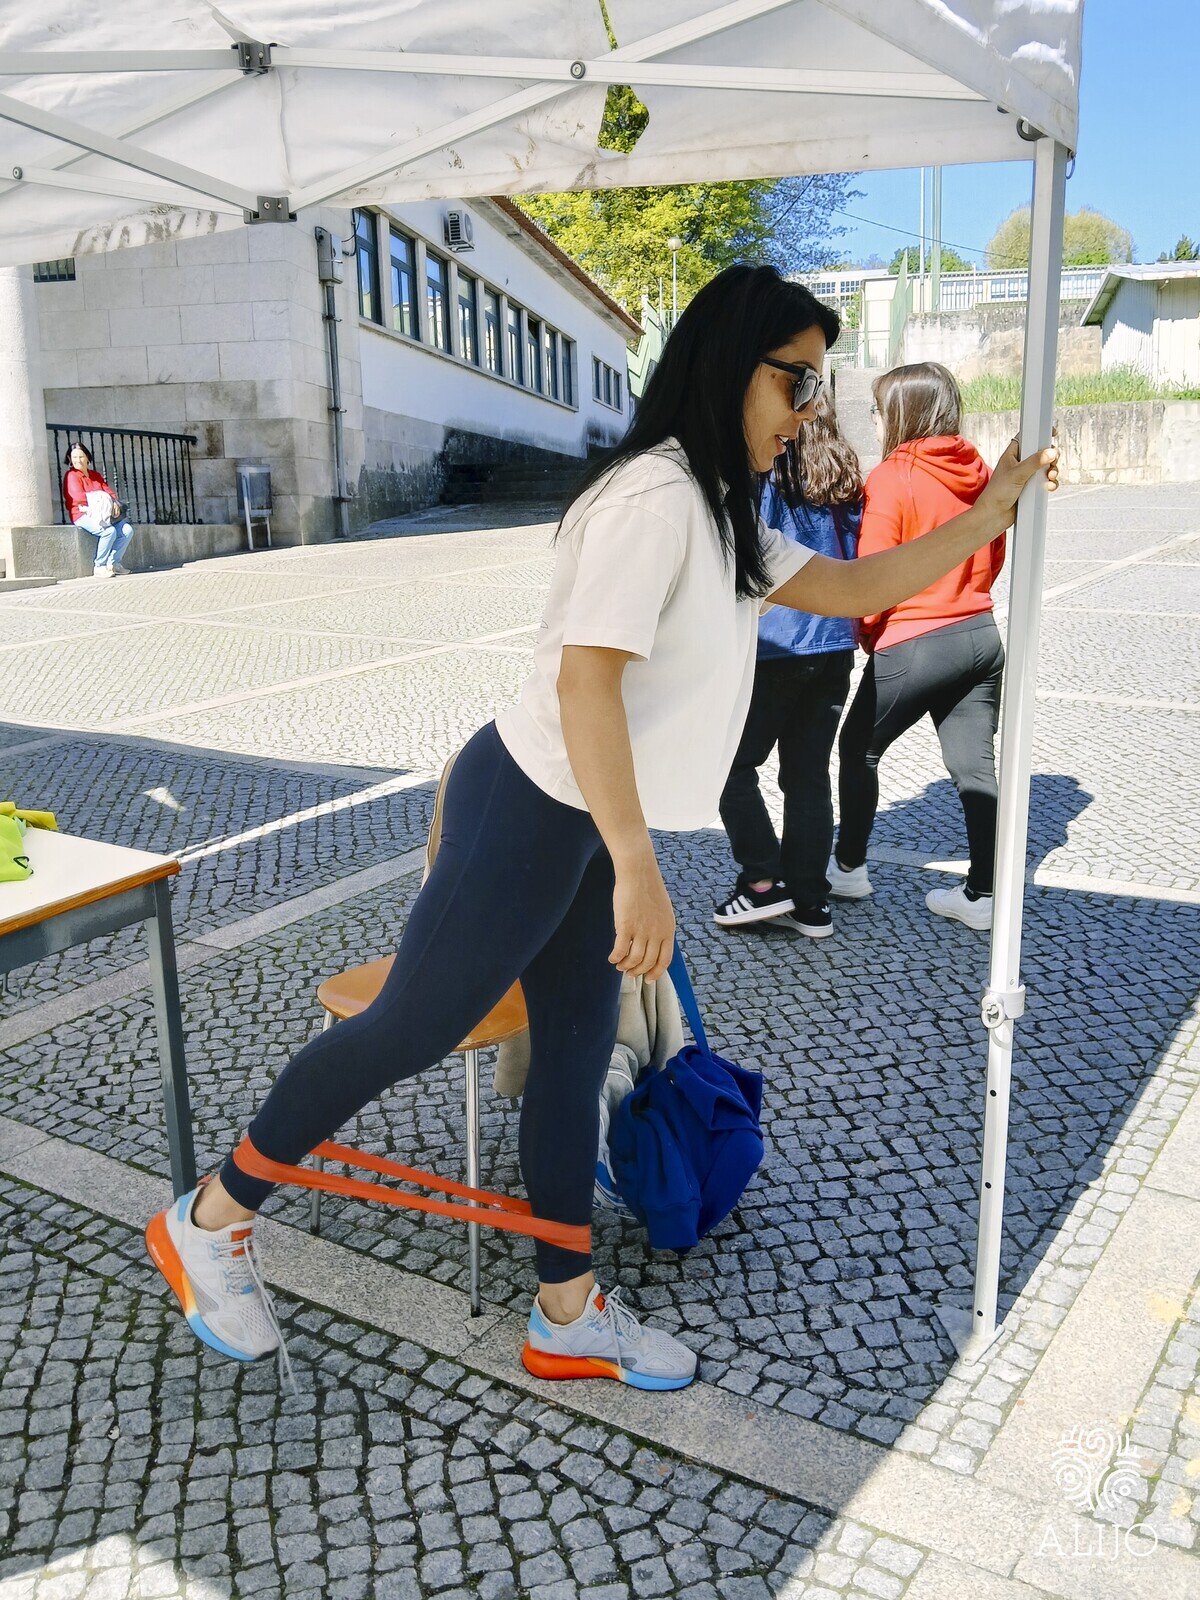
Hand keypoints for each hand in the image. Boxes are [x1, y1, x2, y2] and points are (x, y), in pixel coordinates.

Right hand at [610, 854, 675, 980]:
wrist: (638, 872)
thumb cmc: (648, 889)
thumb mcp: (663, 911)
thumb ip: (660, 928)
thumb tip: (652, 945)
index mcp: (668, 929)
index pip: (664, 960)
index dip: (656, 972)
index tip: (649, 979)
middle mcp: (657, 932)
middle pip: (648, 962)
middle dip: (638, 971)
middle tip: (630, 973)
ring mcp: (642, 930)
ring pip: (633, 959)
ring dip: (625, 966)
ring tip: (620, 966)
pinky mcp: (626, 926)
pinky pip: (620, 950)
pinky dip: (615, 957)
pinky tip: (612, 958)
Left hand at [977, 438, 1058, 530]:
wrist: (994, 516)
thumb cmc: (997, 494)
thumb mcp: (1016, 474)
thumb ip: (1034, 462)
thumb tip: (1050, 452)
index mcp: (1012, 455)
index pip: (1027, 438)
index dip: (1039, 434)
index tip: (1052, 433)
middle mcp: (1020, 464)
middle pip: (1042, 452)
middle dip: (1051, 456)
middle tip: (1053, 461)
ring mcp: (1027, 476)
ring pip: (1046, 468)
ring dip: (1052, 471)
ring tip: (1050, 476)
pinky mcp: (1032, 488)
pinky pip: (1046, 482)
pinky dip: (1050, 483)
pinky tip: (1049, 487)